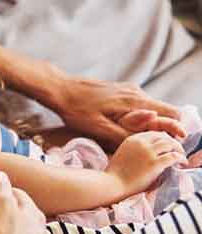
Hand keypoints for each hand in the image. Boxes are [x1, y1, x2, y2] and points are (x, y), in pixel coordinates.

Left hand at [43, 74, 184, 149]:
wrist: (59, 89)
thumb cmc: (76, 110)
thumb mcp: (99, 128)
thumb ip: (127, 133)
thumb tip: (151, 140)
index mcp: (135, 101)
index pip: (173, 113)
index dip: (174, 129)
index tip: (165, 143)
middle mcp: (136, 92)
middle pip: (164, 111)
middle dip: (161, 128)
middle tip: (146, 144)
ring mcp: (129, 90)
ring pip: (150, 109)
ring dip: (147, 124)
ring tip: (132, 137)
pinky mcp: (120, 91)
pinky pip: (137, 106)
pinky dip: (136, 117)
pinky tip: (121, 126)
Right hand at [105, 130, 185, 196]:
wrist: (112, 184)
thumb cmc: (115, 174)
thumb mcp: (123, 154)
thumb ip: (135, 150)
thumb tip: (149, 152)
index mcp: (132, 139)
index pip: (153, 134)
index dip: (163, 139)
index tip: (167, 146)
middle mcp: (140, 143)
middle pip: (163, 136)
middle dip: (172, 142)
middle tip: (178, 150)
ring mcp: (148, 152)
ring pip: (170, 144)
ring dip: (178, 149)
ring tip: (181, 157)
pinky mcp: (154, 163)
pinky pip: (173, 156)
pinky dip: (181, 158)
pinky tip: (182, 163)